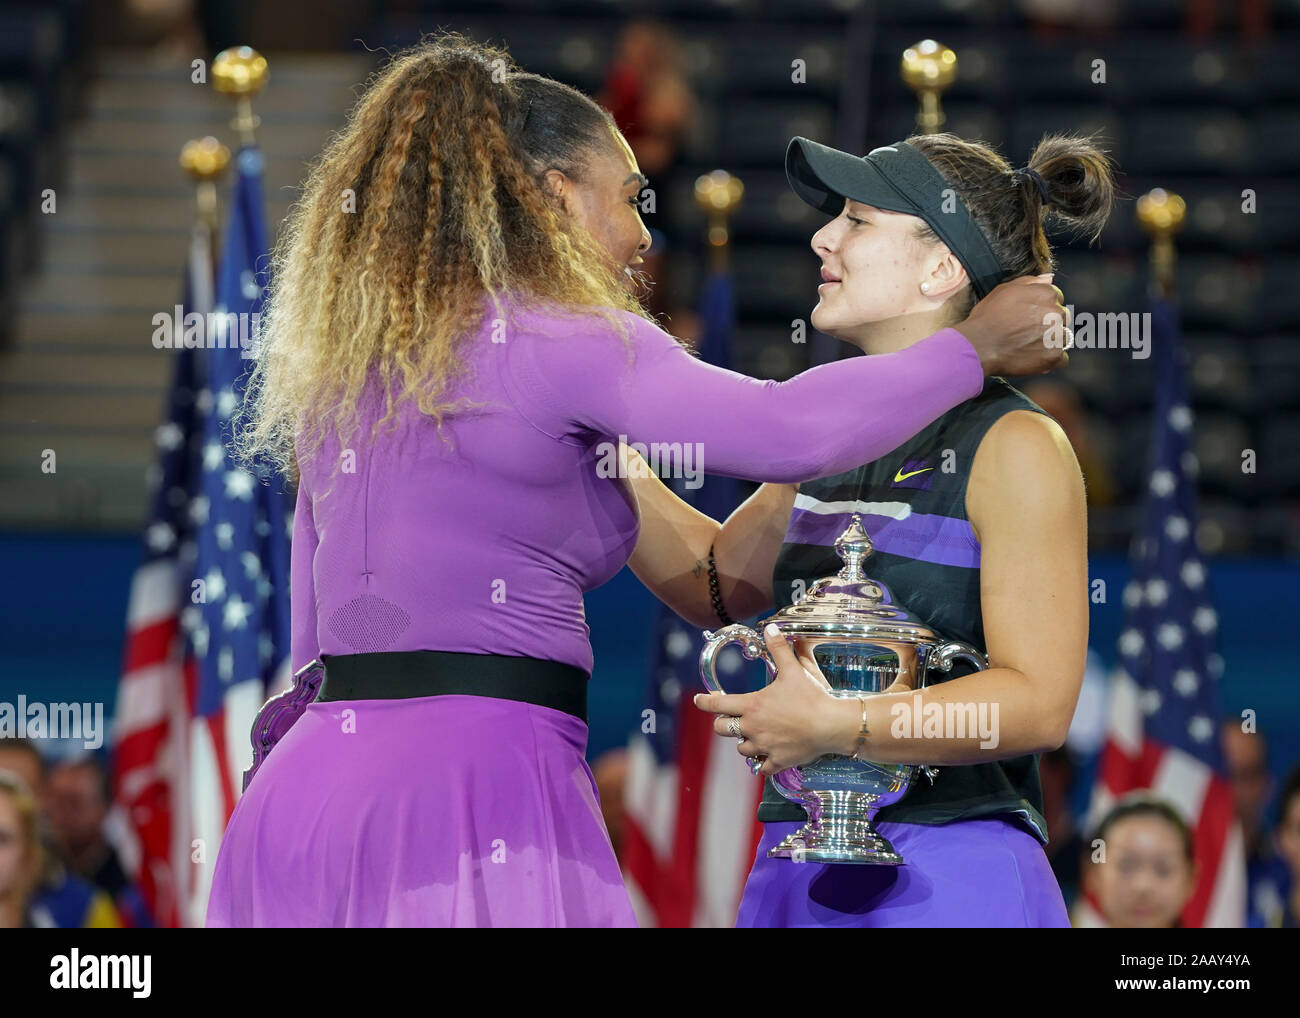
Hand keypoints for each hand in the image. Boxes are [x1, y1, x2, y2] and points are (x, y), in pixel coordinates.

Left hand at [692, 624, 850, 774]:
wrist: (832, 725)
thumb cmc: (812, 697)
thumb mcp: (794, 669)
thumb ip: (779, 648)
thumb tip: (769, 628)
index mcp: (752, 706)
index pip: (717, 704)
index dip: (704, 701)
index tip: (699, 700)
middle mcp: (752, 728)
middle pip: (721, 729)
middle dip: (723, 723)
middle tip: (731, 719)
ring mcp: (764, 747)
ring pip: (741, 749)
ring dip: (745, 742)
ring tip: (755, 735)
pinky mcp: (778, 762)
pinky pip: (761, 767)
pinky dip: (762, 762)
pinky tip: (767, 756)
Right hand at [957, 274, 1072, 376]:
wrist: (978, 345)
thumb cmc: (987, 317)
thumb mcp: (1004, 290)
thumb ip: (1030, 282)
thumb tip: (1049, 279)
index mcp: (1047, 293)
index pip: (1057, 298)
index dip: (1041, 308)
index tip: (1028, 317)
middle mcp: (1056, 312)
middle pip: (1061, 318)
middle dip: (1048, 324)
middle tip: (1026, 333)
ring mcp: (1056, 335)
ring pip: (1063, 338)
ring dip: (1050, 342)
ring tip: (1028, 346)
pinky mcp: (1053, 356)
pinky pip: (1061, 359)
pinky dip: (1050, 360)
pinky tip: (1034, 358)